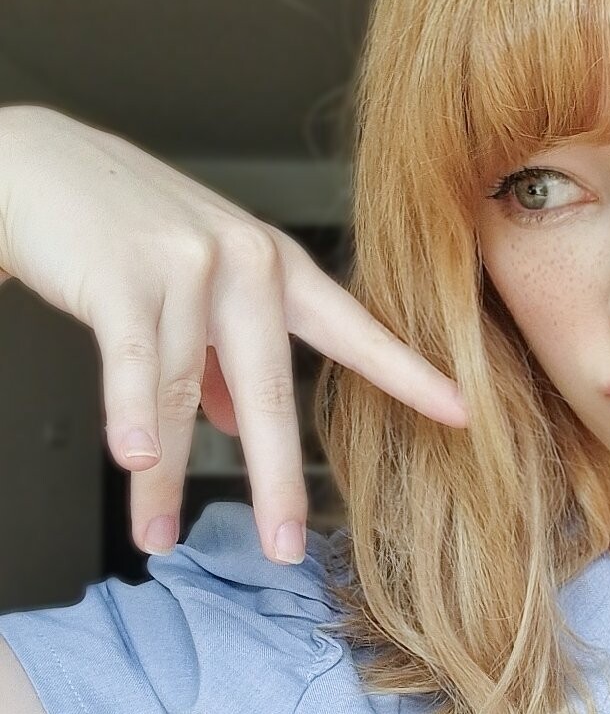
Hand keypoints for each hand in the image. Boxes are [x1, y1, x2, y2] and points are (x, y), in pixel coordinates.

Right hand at [0, 104, 466, 563]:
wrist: (33, 163)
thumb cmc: (119, 230)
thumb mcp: (195, 287)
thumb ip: (219, 357)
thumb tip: (235, 425)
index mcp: (275, 266)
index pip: (352, 331)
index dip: (407, 374)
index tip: (462, 414)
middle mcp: (245, 262)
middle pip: (272, 389)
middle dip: (276, 479)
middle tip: (283, 549)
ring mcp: (188, 263)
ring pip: (182, 393)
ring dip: (162, 478)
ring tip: (156, 537)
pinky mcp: (124, 271)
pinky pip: (133, 359)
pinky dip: (131, 413)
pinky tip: (134, 460)